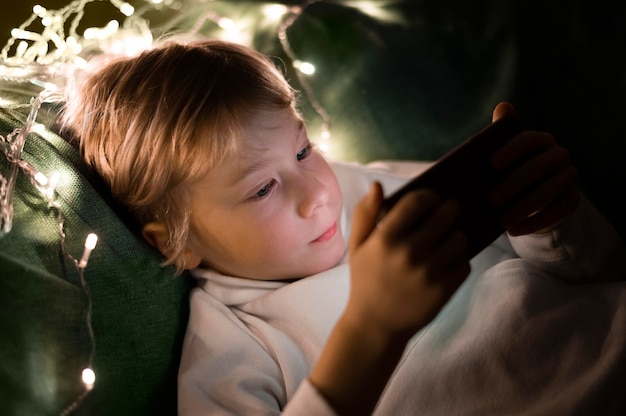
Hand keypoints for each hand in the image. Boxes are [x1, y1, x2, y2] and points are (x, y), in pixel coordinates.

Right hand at [345, 183, 469, 339]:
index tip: (432, 199)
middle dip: (450, 210)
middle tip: (450, 211)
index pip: (418, 202)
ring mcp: (428, 273)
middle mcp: (409, 253)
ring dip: (457, 235)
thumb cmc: (365, 280)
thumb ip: (365, 214)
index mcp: (386, 238)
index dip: (429, 196)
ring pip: (459, 239)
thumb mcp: (357, 246)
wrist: (374, 325)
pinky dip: (460, 260)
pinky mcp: (443, 290)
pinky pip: (464, 264)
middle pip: (445, 217)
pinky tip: (449, 261)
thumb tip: (377, 185)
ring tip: (450, 237)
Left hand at [490, 102, 579, 234]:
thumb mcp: (501, 157)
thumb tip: (503, 106)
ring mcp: (569, 177)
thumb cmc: (509, 173)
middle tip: (491, 200)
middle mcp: (559, 155)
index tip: (491, 165)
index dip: (510, 151)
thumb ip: (499, 135)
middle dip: (513, 184)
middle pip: (537, 168)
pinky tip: (514, 230)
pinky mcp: (573, 200)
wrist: (531, 199)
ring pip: (548, 191)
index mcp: (540, 140)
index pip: (527, 140)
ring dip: (523, 208)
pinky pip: (557, 212)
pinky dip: (534, 222)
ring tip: (501, 221)